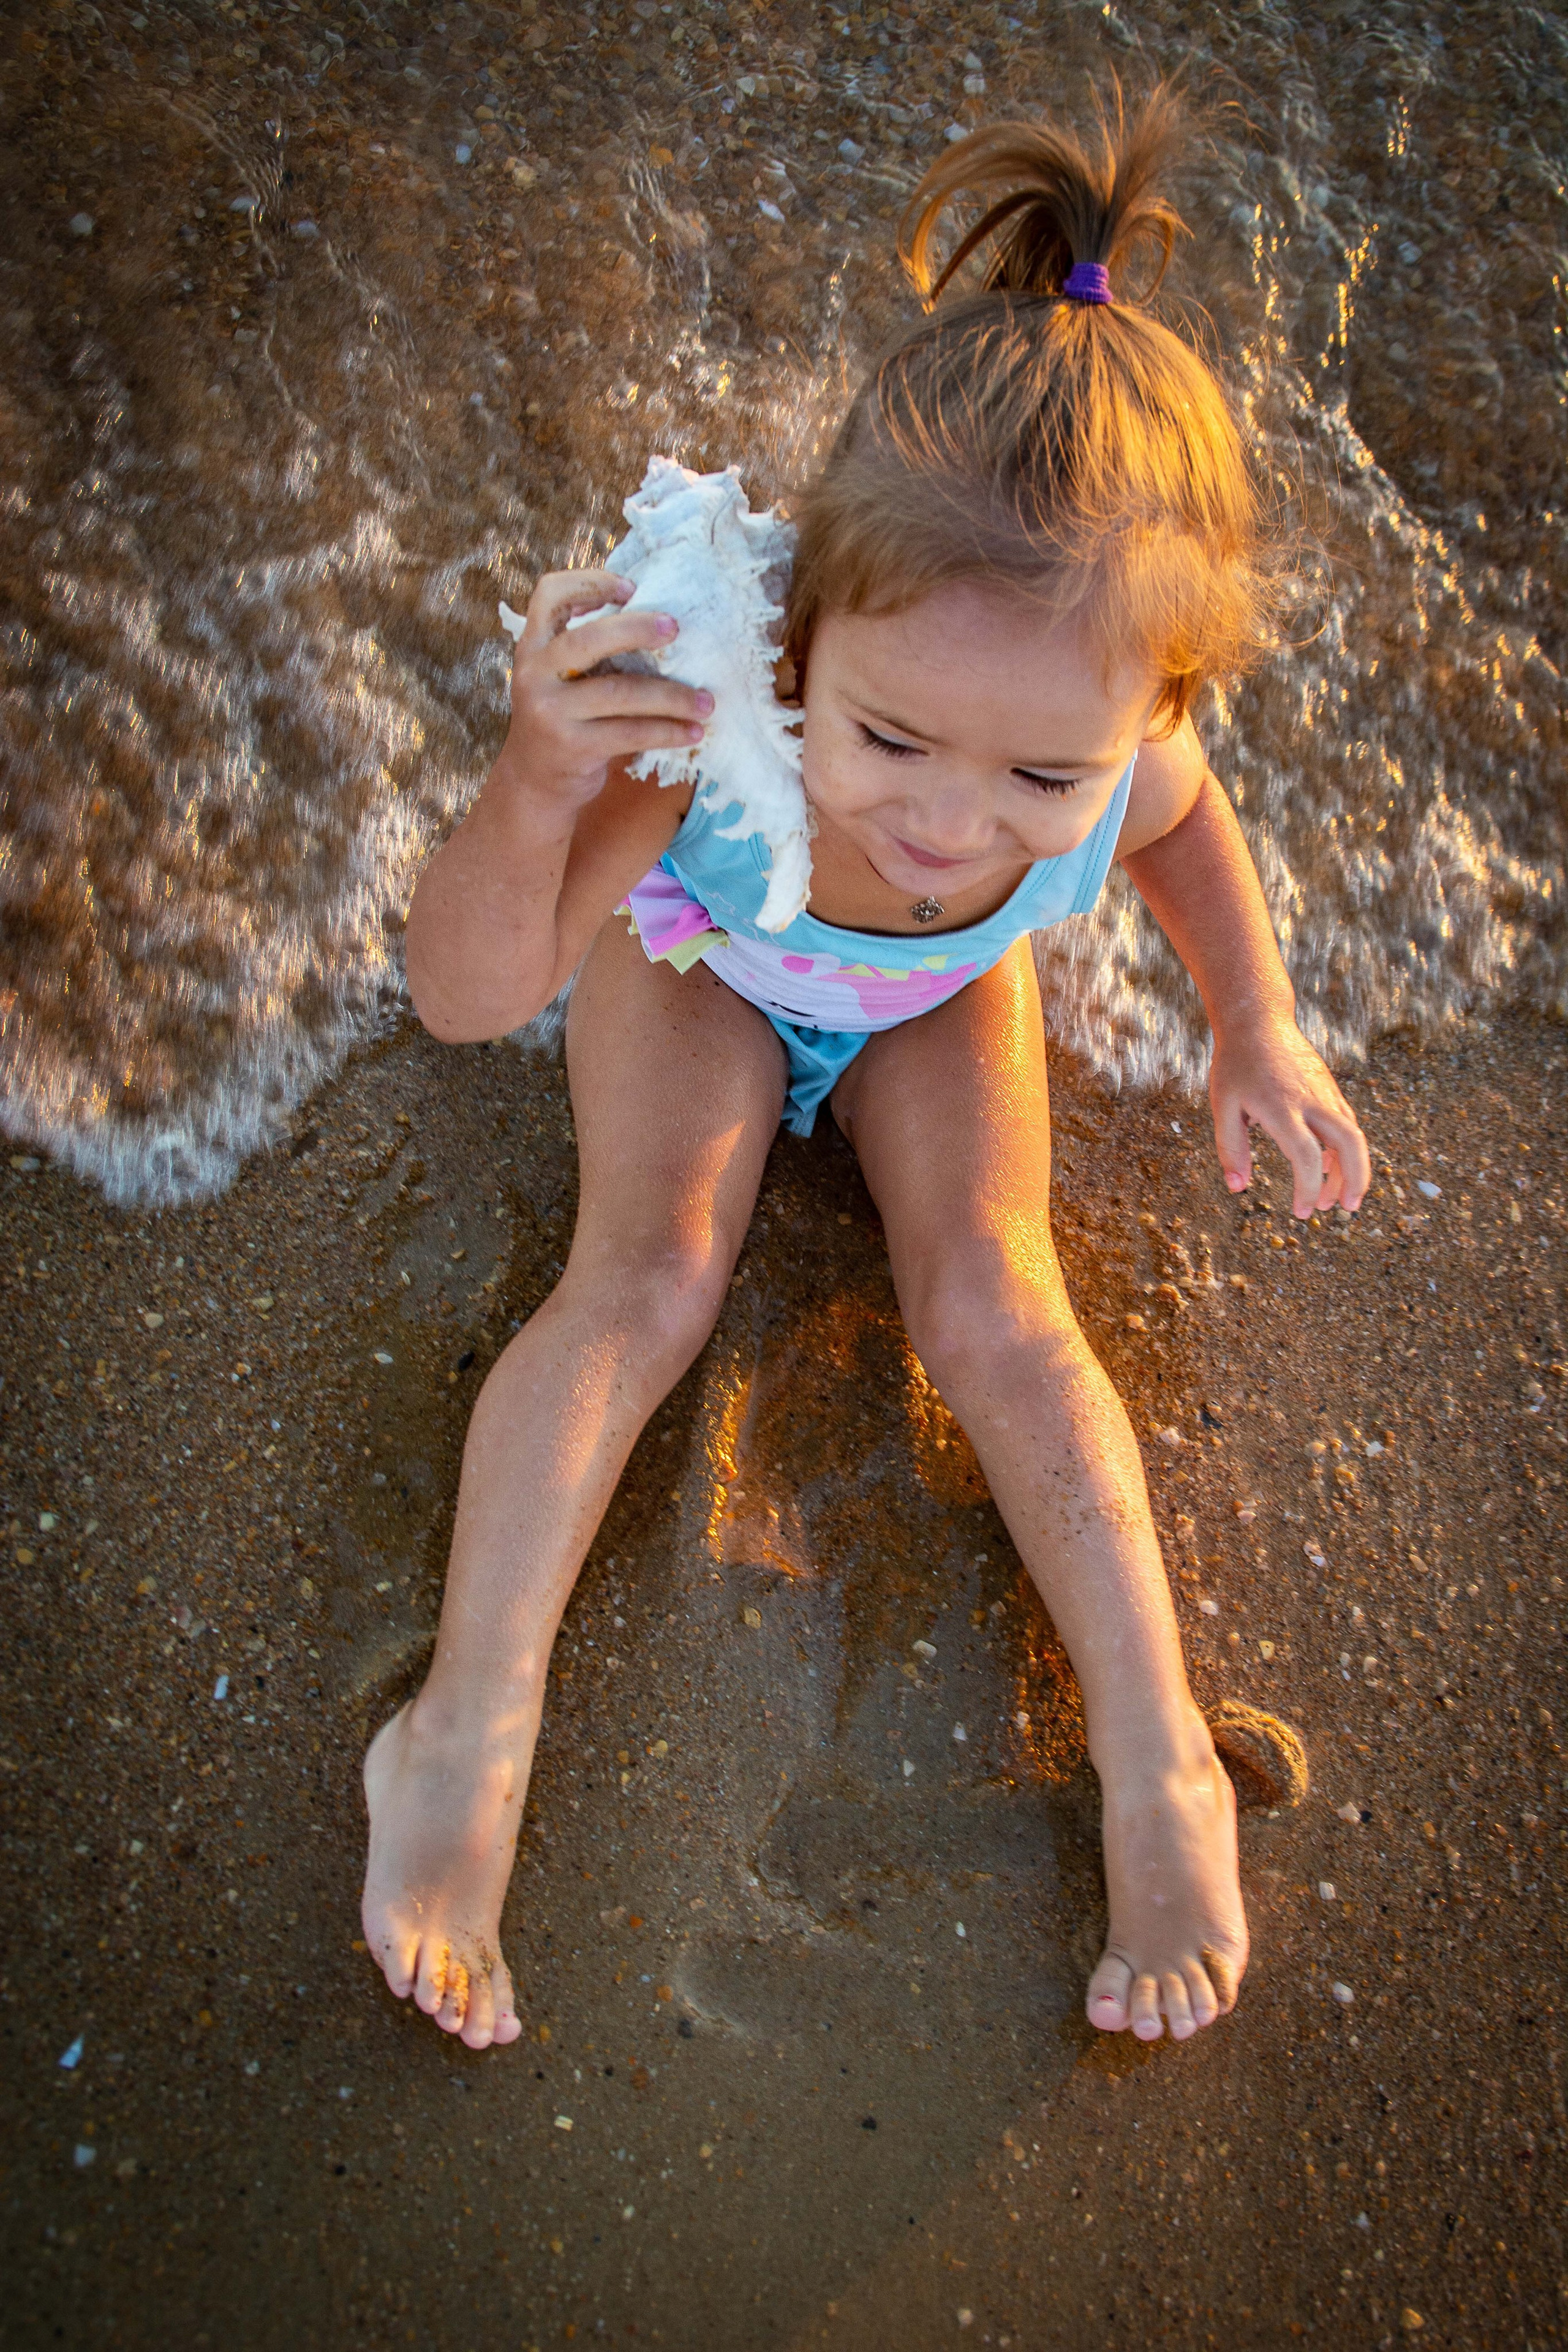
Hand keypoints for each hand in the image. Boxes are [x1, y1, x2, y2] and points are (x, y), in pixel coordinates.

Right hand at [495, 568, 711, 805]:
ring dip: (671, 696)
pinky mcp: (572, 747)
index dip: (590, 582)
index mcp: (533, 646)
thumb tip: (658, 620)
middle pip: (589, 638)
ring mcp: (550, 711)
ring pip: (620, 692)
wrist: (533, 782)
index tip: (631, 588)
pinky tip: (693, 732)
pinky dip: (666, 732)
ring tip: (706, 702)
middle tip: (676, 628)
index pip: (550, 594)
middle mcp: (535, 673)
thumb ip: (587, 650)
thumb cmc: (562, 720)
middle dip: (637, 629)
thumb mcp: (559, 678)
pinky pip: (629, 733)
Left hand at [1209, 1014, 1369, 1217]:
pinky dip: (1344, 1151)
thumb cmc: (1236, 1065)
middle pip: (1350, 1143)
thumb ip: (1230, 1148)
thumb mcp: (1223, 1106)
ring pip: (1353, 1135)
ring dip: (1351, 1170)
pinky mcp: (1331, 1090)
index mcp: (1282, 1107)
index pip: (1306, 1155)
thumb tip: (1237, 1188)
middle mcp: (1312, 1100)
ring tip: (1334, 1200)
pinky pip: (1346, 1124)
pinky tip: (1328, 1168)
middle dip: (1355, 1180)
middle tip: (1346, 1209)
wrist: (1258, 1020)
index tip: (1301, 1213)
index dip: (1307, 1188)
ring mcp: (1326, 1093)